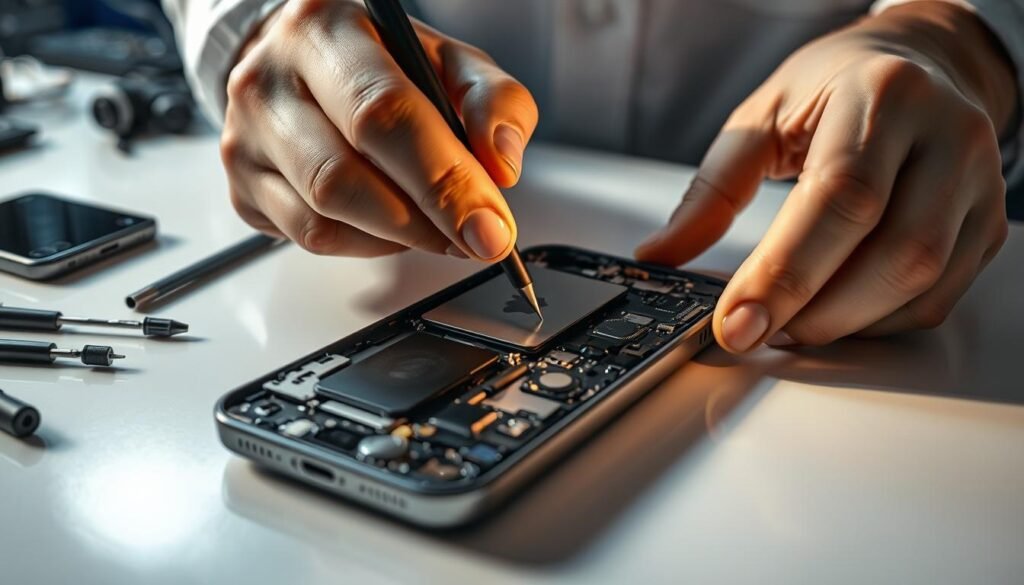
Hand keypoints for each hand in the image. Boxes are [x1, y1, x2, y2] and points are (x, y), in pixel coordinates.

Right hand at [220, 0, 536, 259]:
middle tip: (475, 239)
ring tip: (438, 226)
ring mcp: (245, 137)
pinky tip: (392, 224)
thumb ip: (492, 102)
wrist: (299, 63)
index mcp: (325, 28)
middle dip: (425, 220)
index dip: (443, 180)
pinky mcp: (241, 186)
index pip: (385, 113)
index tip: (490, 225)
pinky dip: (366, 243)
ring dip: (398, 236)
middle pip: (344, 175)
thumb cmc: (381, 63)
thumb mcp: (450, 62)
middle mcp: (269, 79)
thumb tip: (500, 164)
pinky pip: (310, 237)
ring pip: (325, 216)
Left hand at [636, 2, 1014, 351]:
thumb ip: (710, 193)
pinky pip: (936, 298)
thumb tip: (661, 256)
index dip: (786, 273)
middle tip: (756, 329)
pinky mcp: (986, 224)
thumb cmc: (835, 88)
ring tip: (789, 322)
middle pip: (892, 252)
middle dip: (814, 310)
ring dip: (845, 322)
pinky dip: (878, 322)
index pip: (840, 198)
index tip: (737, 322)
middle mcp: (946, 136)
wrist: (917, 64)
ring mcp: (976, 183)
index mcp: (882, 97)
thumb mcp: (759, 120)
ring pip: (921, 283)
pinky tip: (835, 314)